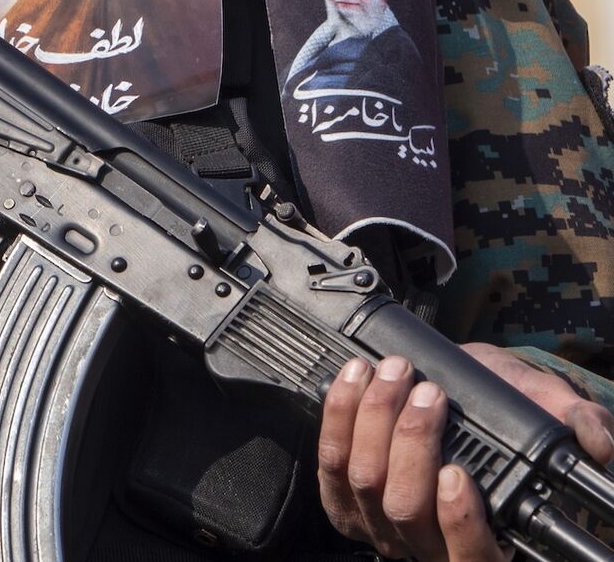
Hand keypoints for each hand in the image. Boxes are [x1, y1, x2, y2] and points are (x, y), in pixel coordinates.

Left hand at [317, 346, 613, 560]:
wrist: (453, 387)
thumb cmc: (501, 407)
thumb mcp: (544, 409)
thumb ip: (576, 423)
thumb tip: (599, 443)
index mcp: (485, 542)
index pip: (473, 560)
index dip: (459, 523)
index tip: (457, 474)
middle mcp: (429, 545)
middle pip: (407, 509)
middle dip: (411, 441)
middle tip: (428, 392)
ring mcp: (381, 525)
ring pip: (366, 483)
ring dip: (374, 420)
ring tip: (395, 374)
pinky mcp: (343, 498)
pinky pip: (330, 465)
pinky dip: (340, 416)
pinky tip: (356, 380)